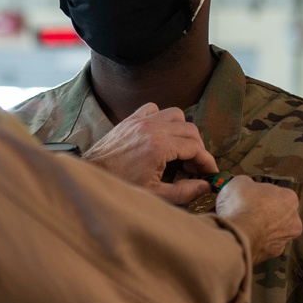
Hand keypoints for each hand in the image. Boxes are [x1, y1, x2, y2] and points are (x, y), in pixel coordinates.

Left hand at [83, 102, 218, 204]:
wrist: (92, 175)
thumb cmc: (121, 186)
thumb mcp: (155, 194)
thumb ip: (183, 191)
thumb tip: (205, 186)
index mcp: (159, 146)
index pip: (195, 147)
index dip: (206, 161)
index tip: (210, 172)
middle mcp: (151, 128)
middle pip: (190, 129)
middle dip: (197, 148)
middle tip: (194, 166)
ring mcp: (140, 120)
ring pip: (175, 114)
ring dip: (182, 130)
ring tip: (179, 150)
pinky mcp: (129, 119)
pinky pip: (153, 108)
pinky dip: (162, 118)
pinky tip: (160, 135)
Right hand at [214, 176, 302, 262]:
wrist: (237, 234)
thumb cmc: (241, 205)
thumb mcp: (239, 182)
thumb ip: (248, 184)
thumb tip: (247, 187)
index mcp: (289, 197)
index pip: (277, 193)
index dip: (261, 195)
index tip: (250, 197)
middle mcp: (294, 219)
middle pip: (278, 213)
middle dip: (265, 213)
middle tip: (247, 212)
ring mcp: (285, 238)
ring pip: (274, 231)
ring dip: (262, 229)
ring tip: (243, 227)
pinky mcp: (275, 252)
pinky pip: (265, 244)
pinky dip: (257, 241)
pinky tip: (245, 238)